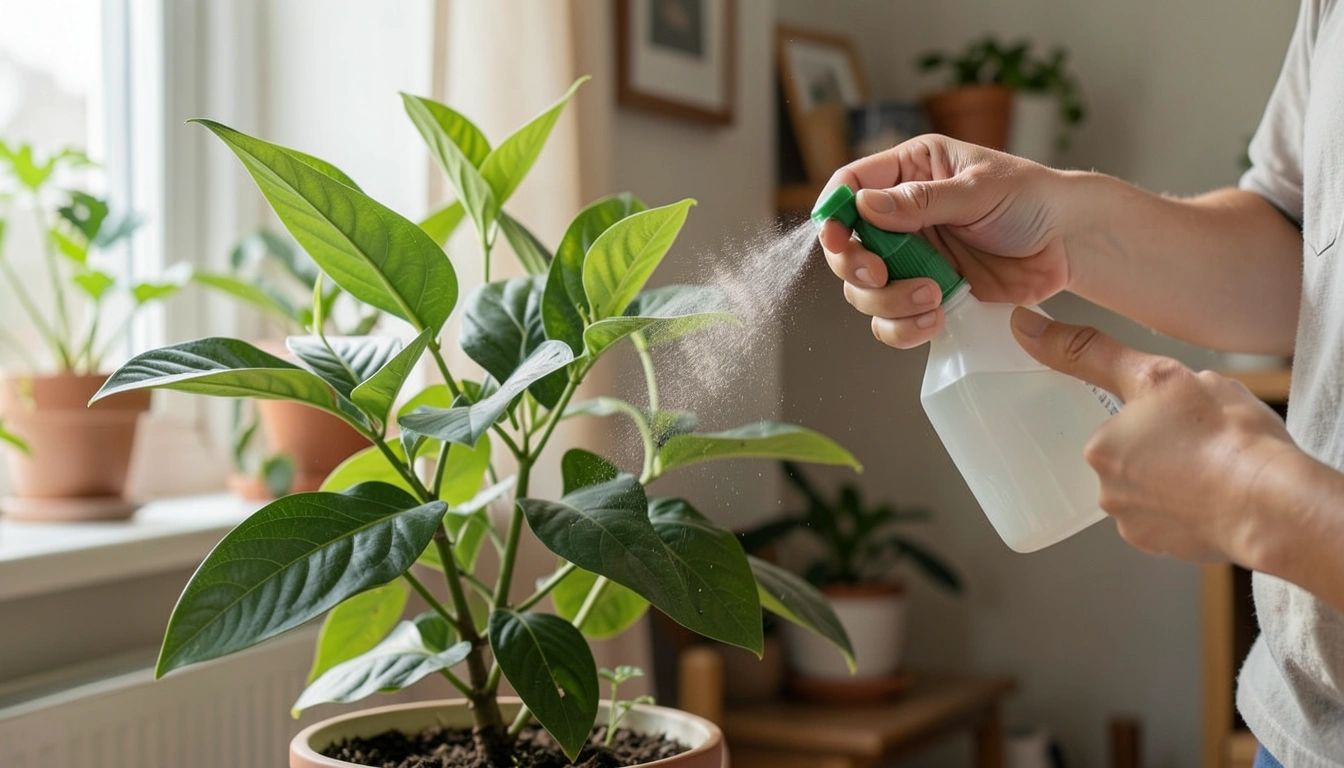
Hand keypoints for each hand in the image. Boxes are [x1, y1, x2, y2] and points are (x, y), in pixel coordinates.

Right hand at [820, 134, 1073, 347]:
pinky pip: (893, 319)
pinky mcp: (927, 293)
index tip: (836, 237)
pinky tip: (934, 318)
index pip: (849, 185)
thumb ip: (921, 201)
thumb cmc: (1032, 197)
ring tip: (931, 296)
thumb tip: (865, 206)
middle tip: (878, 275)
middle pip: (846, 245)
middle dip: (855, 266)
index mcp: (909, 172)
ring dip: (886, 301)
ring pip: (864, 290)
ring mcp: (912, 257)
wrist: (1069, 242)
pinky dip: (904, 327)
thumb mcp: (978, 189)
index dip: (833, 213)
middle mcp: (901, 216)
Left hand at [1010, 308, 1299, 562]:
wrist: (1272, 503)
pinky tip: (1218, 494)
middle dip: (1162, 448)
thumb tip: (1024, 327)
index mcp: (1100, 449)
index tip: (1181, 419)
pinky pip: (1173, 521)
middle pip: (1131, 460)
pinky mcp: (1170, 551)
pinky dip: (1192, 508)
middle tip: (1202, 439)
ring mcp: (1139, 527)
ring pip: (1153, 491)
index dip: (1151, 418)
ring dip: (1176, 480)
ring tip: (1216, 467)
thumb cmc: (1224, 436)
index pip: (1116, 427)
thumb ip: (1091, 352)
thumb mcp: (1158, 375)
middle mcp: (1109, 494)